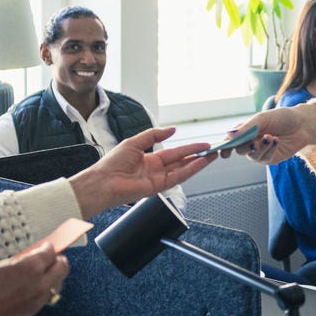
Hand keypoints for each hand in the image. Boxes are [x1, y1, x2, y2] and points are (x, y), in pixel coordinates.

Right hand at [0, 246, 68, 315]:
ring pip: (57, 285)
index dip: (47, 248)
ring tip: (41, 273)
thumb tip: (25, 261)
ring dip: (52, 277)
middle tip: (48, 258)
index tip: (44, 247)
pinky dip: (43, 291)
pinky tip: (31, 288)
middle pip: (62, 269)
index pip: (50, 253)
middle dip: (57, 261)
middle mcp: (39, 285)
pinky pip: (45, 299)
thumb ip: (15, 263)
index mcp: (29, 268)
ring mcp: (36, 302)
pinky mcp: (30, 315)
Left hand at [68, 127, 212, 217]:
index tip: (203, 145)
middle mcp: (157, 169)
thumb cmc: (112, 163)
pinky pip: (177, 177)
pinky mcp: (158, 187)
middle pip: (182, 161)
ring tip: (212, 156)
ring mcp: (158, 179)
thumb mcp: (134, 142)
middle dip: (198, 155)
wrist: (103, 181)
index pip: (174, 153)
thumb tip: (172, 129)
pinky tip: (200, 162)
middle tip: (213, 150)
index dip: (189, 148)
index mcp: (150, 159)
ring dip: (198, 163)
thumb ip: (153, 135)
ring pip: (183, 169)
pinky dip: (190, 170)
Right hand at [217, 110, 309, 163]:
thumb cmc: (281, 118)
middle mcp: (250, 142)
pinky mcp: (270, 158)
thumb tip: (229, 135)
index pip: (231, 140)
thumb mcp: (262, 118)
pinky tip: (276, 140)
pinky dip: (269, 149)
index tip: (222, 150)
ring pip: (252, 155)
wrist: (302, 124)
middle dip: (245, 145)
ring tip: (270, 137)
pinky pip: (264, 158)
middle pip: (239, 149)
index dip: (224, 146)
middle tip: (253, 140)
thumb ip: (246, 128)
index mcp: (245, 131)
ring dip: (260, 147)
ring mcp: (260, 152)